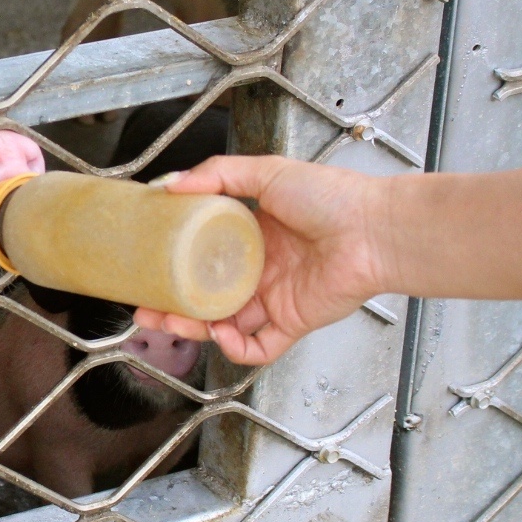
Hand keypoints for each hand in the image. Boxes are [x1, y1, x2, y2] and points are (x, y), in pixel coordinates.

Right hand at [132, 156, 389, 365]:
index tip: (147, 266)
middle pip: (207, 296)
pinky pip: (258, 348)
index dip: (175, 264)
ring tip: (171, 322)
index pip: (204, 255)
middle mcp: (262, 269)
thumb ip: (217, 173)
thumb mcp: (268, 172)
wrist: (374, 230)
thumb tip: (170, 184)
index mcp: (254, 234)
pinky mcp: (291, 322)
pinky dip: (235, 349)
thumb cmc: (332, 197)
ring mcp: (275, 298)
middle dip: (173, 306)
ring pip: (224, 324)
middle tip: (146, 308)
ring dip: (195, 329)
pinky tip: (220, 335)